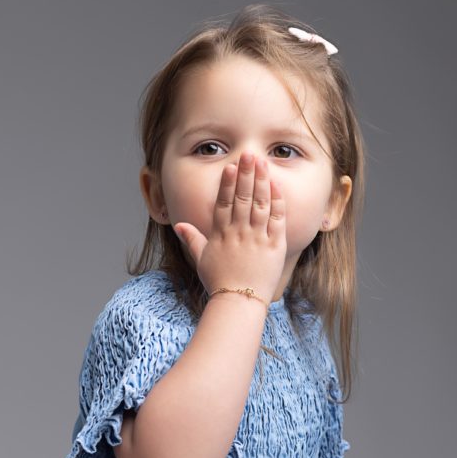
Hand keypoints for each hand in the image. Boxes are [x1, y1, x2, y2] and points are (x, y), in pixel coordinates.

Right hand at [174, 151, 286, 305]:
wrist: (238, 302)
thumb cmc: (219, 283)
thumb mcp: (201, 260)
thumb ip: (192, 239)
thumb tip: (179, 225)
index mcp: (221, 235)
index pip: (224, 203)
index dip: (228, 184)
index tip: (231, 167)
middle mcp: (239, 233)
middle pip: (242, 198)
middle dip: (246, 175)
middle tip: (249, 155)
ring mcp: (257, 238)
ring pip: (260, 205)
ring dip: (261, 182)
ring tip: (263, 163)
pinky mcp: (273, 246)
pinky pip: (277, 221)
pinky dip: (277, 203)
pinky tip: (276, 187)